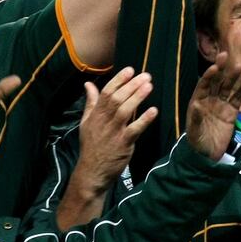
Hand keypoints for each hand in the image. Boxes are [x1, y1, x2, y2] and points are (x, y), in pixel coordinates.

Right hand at [74, 67, 157, 193]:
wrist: (91, 172)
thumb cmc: (92, 146)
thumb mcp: (86, 122)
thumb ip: (90, 103)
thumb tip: (88, 84)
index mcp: (96, 115)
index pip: (106, 93)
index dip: (119, 80)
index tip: (130, 69)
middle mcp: (104, 121)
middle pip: (117, 99)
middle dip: (131, 86)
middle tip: (146, 75)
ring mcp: (113, 132)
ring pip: (125, 111)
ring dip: (137, 97)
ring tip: (149, 86)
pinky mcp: (123, 144)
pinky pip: (134, 130)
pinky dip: (144, 120)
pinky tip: (154, 111)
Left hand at [186, 52, 240, 160]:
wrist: (208, 156)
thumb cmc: (197, 143)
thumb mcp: (195, 132)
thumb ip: (196, 119)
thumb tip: (197, 105)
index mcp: (198, 102)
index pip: (204, 85)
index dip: (209, 76)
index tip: (215, 67)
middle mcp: (210, 100)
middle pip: (216, 82)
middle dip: (221, 69)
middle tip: (226, 55)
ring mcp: (221, 105)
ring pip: (228, 88)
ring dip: (233, 77)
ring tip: (239, 66)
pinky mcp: (231, 113)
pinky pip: (237, 99)